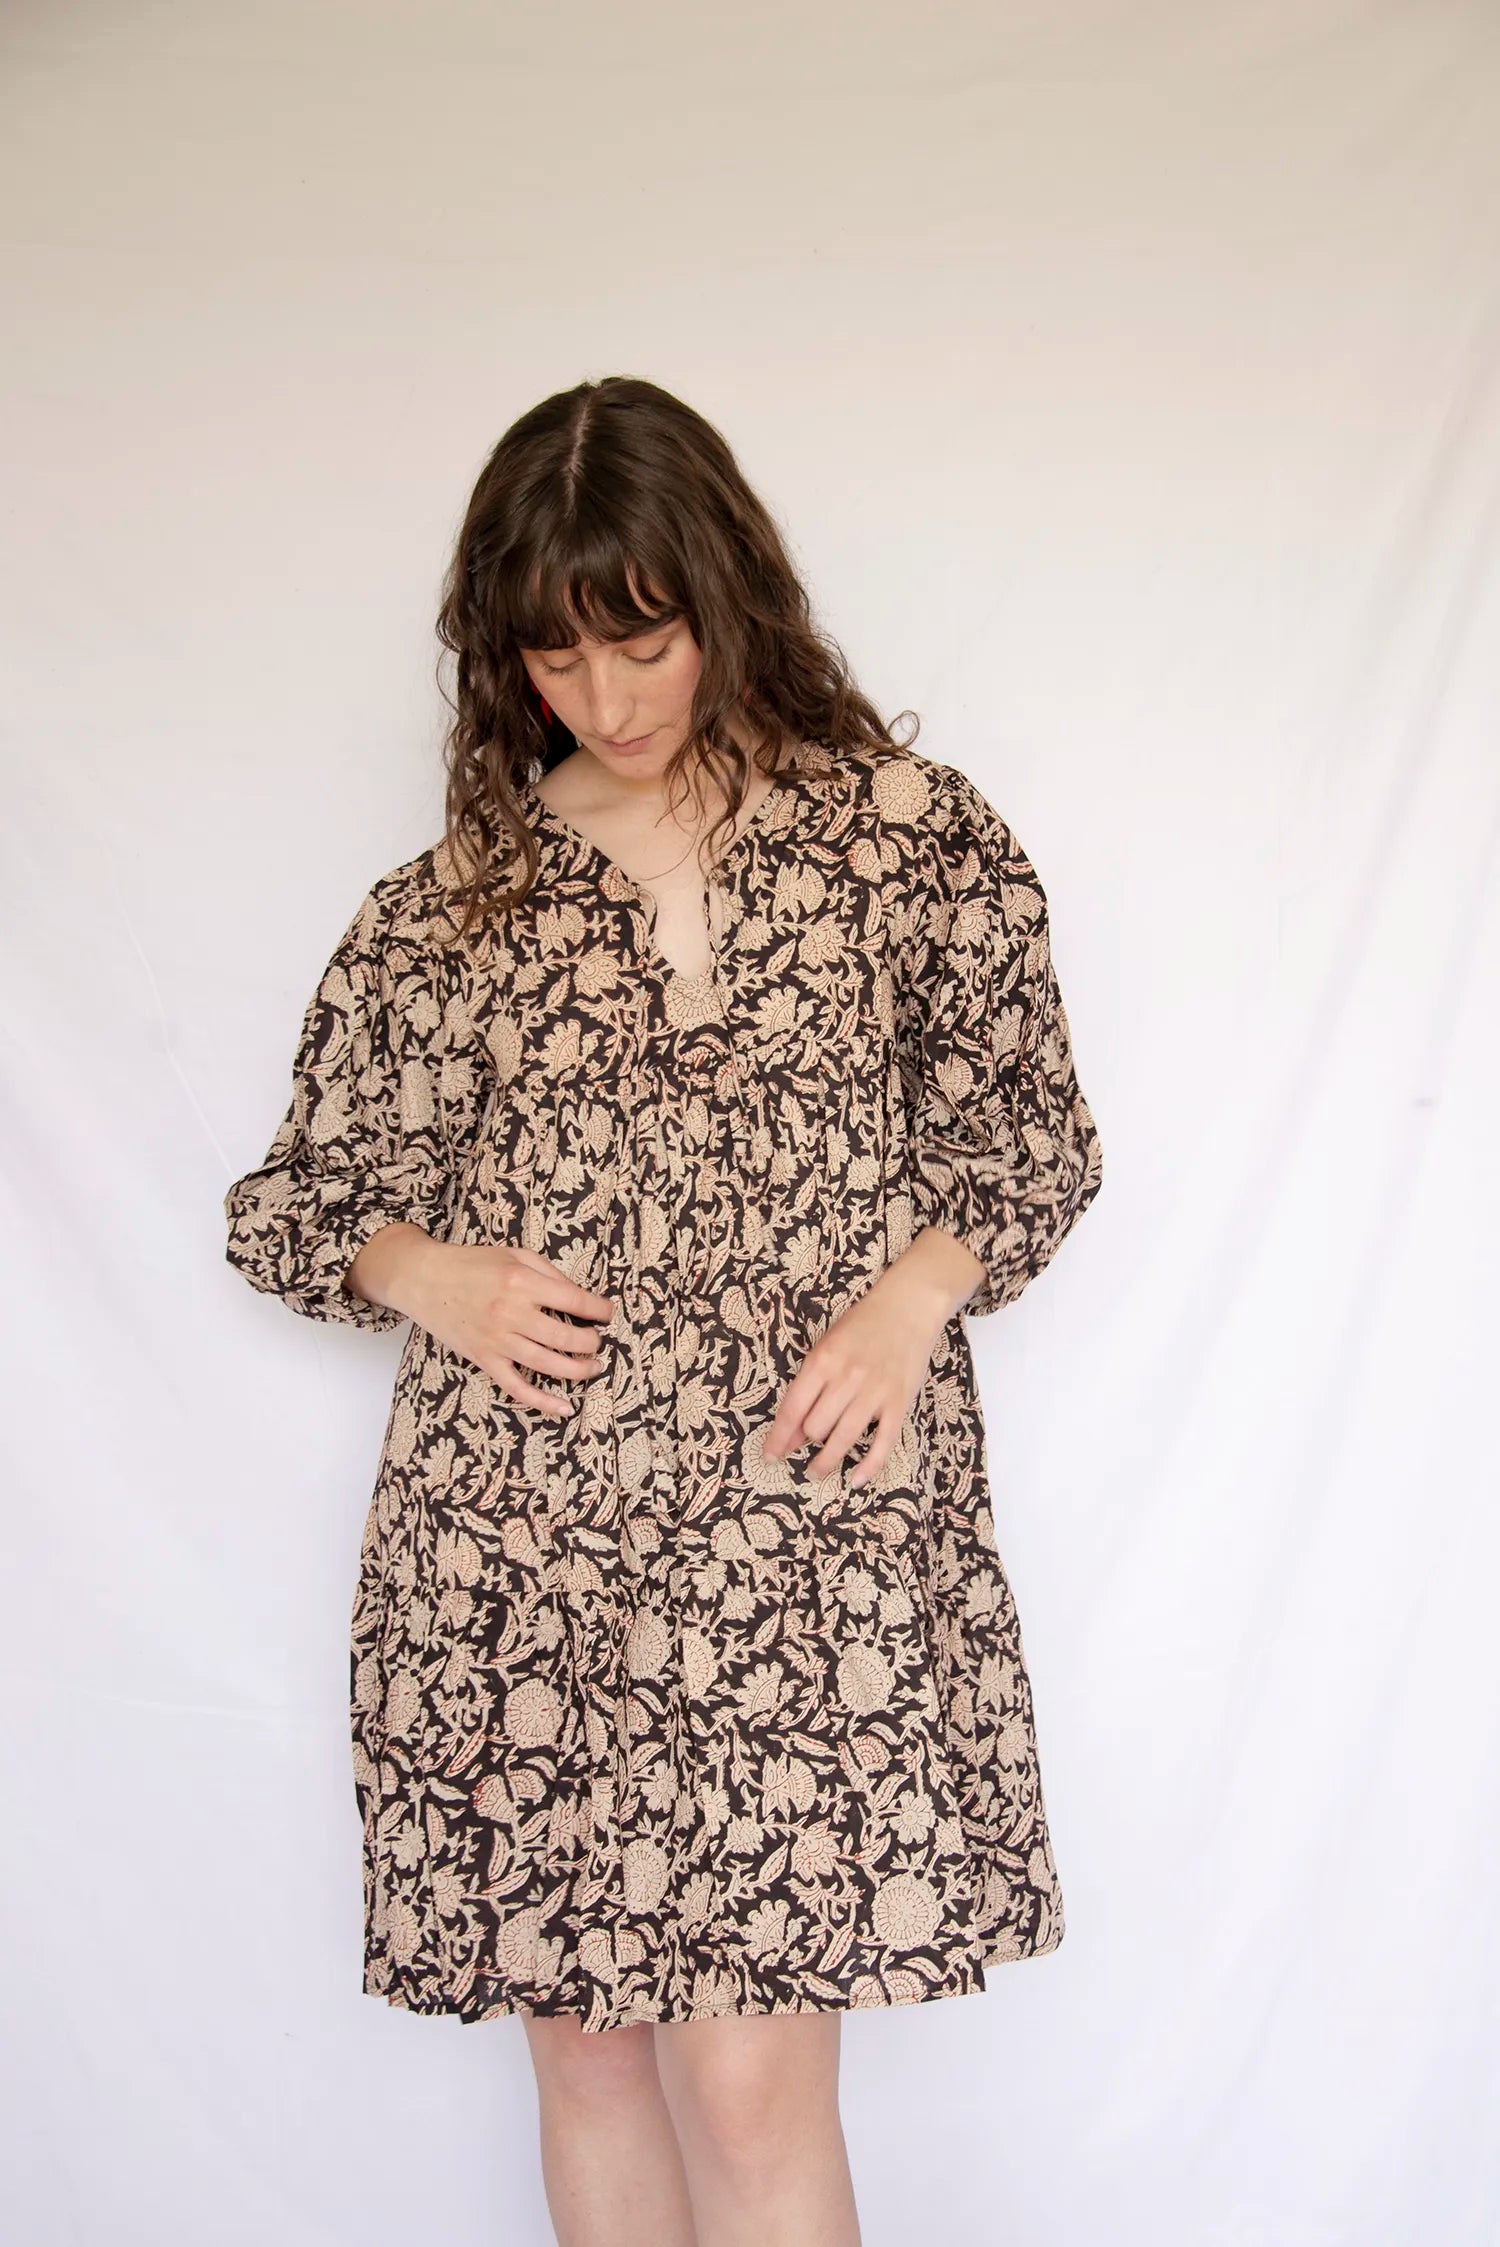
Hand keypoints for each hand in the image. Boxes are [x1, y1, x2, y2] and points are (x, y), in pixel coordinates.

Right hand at [345, 1223, 615, 1417]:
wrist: (424, 1278)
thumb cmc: (471, 1264)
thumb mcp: (514, 1254)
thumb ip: (549, 1273)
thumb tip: (580, 1297)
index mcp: (522, 1281)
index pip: (576, 1301)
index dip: (600, 1310)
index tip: (608, 1313)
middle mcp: (512, 1312)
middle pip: (567, 1338)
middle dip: (592, 1342)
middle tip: (598, 1341)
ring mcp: (497, 1339)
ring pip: (549, 1364)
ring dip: (579, 1370)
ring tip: (593, 1367)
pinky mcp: (484, 1359)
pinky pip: (517, 1386)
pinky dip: (542, 1401)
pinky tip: (564, 1408)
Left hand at [762, 1228, 981, 1486]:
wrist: (908, 1307)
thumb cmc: (863, 1325)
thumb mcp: (827, 1346)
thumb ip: (809, 1385)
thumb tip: (792, 1430)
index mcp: (823, 1361)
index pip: (793, 1409)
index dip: (778, 1438)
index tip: (770, 1456)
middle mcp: (847, 1379)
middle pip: (816, 1428)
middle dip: (806, 1442)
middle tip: (803, 1448)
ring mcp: (875, 1393)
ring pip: (843, 1440)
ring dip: (826, 1462)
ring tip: (817, 1472)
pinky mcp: (899, 1404)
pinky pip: (882, 1444)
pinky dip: (868, 1466)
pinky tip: (856, 1479)